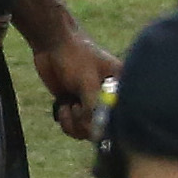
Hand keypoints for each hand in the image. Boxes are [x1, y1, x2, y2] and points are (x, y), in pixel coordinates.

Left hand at [34, 26, 120, 140]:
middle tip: (76, 108)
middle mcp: (110, 98)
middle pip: (106, 128)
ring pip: (89, 131)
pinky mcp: (78, 107)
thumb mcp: (87, 82)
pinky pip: (76, 127)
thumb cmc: (76, 57)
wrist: (52, 45)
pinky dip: (67, 122)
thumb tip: (95, 132)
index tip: (95, 121)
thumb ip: (93, 107)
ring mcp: (93, 103)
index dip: (111, 124)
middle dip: (87, 124)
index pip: (124, 116)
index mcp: (121, 88)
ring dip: (74, 124)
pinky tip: (63, 107)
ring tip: (68, 107)